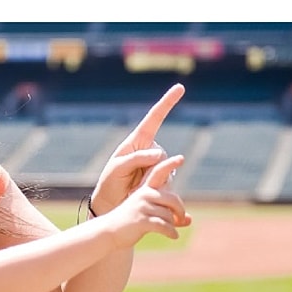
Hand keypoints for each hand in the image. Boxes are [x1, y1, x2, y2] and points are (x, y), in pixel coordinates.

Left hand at [88, 83, 184, 215]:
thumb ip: (136, 158)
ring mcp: (158, 164)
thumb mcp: (118, 168)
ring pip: (168, 169)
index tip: (180, 87)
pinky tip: (143, 192)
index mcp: (138, 140)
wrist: (112, 204)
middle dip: (150, 170)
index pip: (155, 118)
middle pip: (163, 155)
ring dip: (152, 181)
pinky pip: (169, 181)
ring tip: (134, 188)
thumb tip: (160, 153)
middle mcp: (151, 149)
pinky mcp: (163, 178)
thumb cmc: (111, 183)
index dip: (167, 103)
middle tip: (132, 182)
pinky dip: (157, 188)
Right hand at [106, 155, 190, 246]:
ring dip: (172, 225)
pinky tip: (174, 236)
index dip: (169, 164)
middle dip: (180, 211)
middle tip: (181, 219)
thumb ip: (167, 213)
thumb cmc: (130, 222)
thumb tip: (190, 220)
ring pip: (169, 215)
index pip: (158, 173)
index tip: (181, 158)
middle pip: (173, 199)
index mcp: (145, 189)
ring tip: (171, 231)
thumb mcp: (148, 213)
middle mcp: (144, 195)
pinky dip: (171, 232)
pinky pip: (165, 226)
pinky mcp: (142, 220)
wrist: (109, 232)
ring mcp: (142, 207)